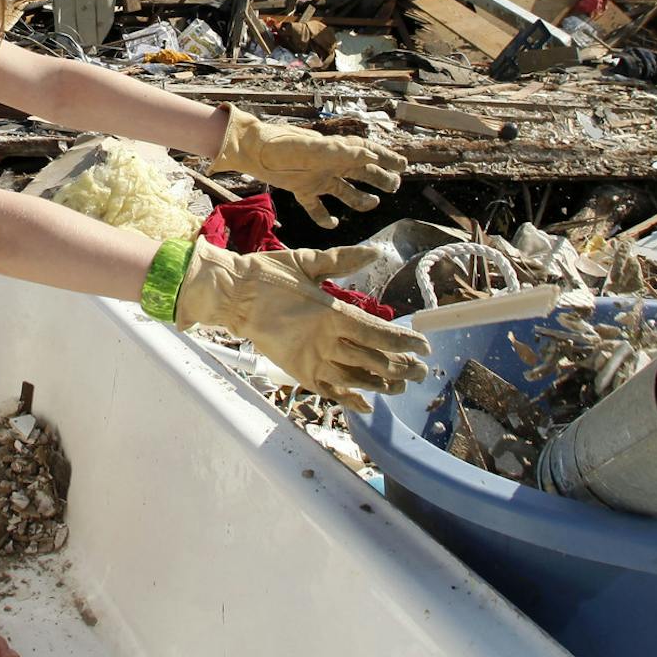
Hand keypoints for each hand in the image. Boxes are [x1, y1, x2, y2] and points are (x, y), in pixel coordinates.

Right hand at [175, 241, 429, 414]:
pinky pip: (331, 392)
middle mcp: (327, 342)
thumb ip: (344, 260)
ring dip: (383, 385)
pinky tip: (366, 403)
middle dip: (404, 368)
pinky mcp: (299, 372)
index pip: (382, 334)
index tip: (423, 347)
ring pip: (358, 381)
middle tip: (421, 371)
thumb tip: (375, 252)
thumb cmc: (270, 275)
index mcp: (333, 313)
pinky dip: (351, 400)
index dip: (407, 343)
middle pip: (377, 362)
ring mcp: (313, 361)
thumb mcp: (309, 262)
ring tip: (400, 386)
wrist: (232, 297)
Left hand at [210, 109, 403, 227]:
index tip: (403, 165)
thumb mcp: (315, 148)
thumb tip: (370, 156)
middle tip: (394, 185)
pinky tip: (332, 223)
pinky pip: (317, 207)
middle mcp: (330, 164)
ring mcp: (317, 178)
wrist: (254, 151)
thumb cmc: (283, 144)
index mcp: (336, 151)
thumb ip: (341, 152)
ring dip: (359, 198)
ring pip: (345, 191)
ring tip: (372, 204)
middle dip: (379, 178)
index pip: (368, 153)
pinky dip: (325, 217)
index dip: (387, 158)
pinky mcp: (302, 190)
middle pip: (361, 173)